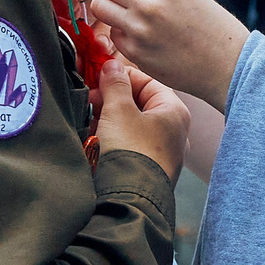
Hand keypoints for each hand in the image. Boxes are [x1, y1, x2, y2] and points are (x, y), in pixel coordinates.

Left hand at [84, 0, 250, 109]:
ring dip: (108, 7)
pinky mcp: (134, 52)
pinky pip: (112, 32)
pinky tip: (140, 35)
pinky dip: (120, 32)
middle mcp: (149, 1)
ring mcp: (139, 28)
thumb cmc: (210, 24)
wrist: (228, 65)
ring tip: (125, 12)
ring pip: (99, 5)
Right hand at [91, 55, 188, 179]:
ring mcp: (162, 153)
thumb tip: (111, 65)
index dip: (121, 77)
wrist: (130, 199)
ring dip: (108, 120)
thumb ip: (114, 85)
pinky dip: (112, 140)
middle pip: (139, 104)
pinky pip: (128, 146)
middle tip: (90, 100)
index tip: (99, 76)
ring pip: (131, 126)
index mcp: (174, 112)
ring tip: (90, 122)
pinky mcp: (147, 169)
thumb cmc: (131, 151)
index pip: (148, 82)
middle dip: (111, 100)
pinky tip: (95, 142)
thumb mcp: (118, 110)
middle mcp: (173, 132)